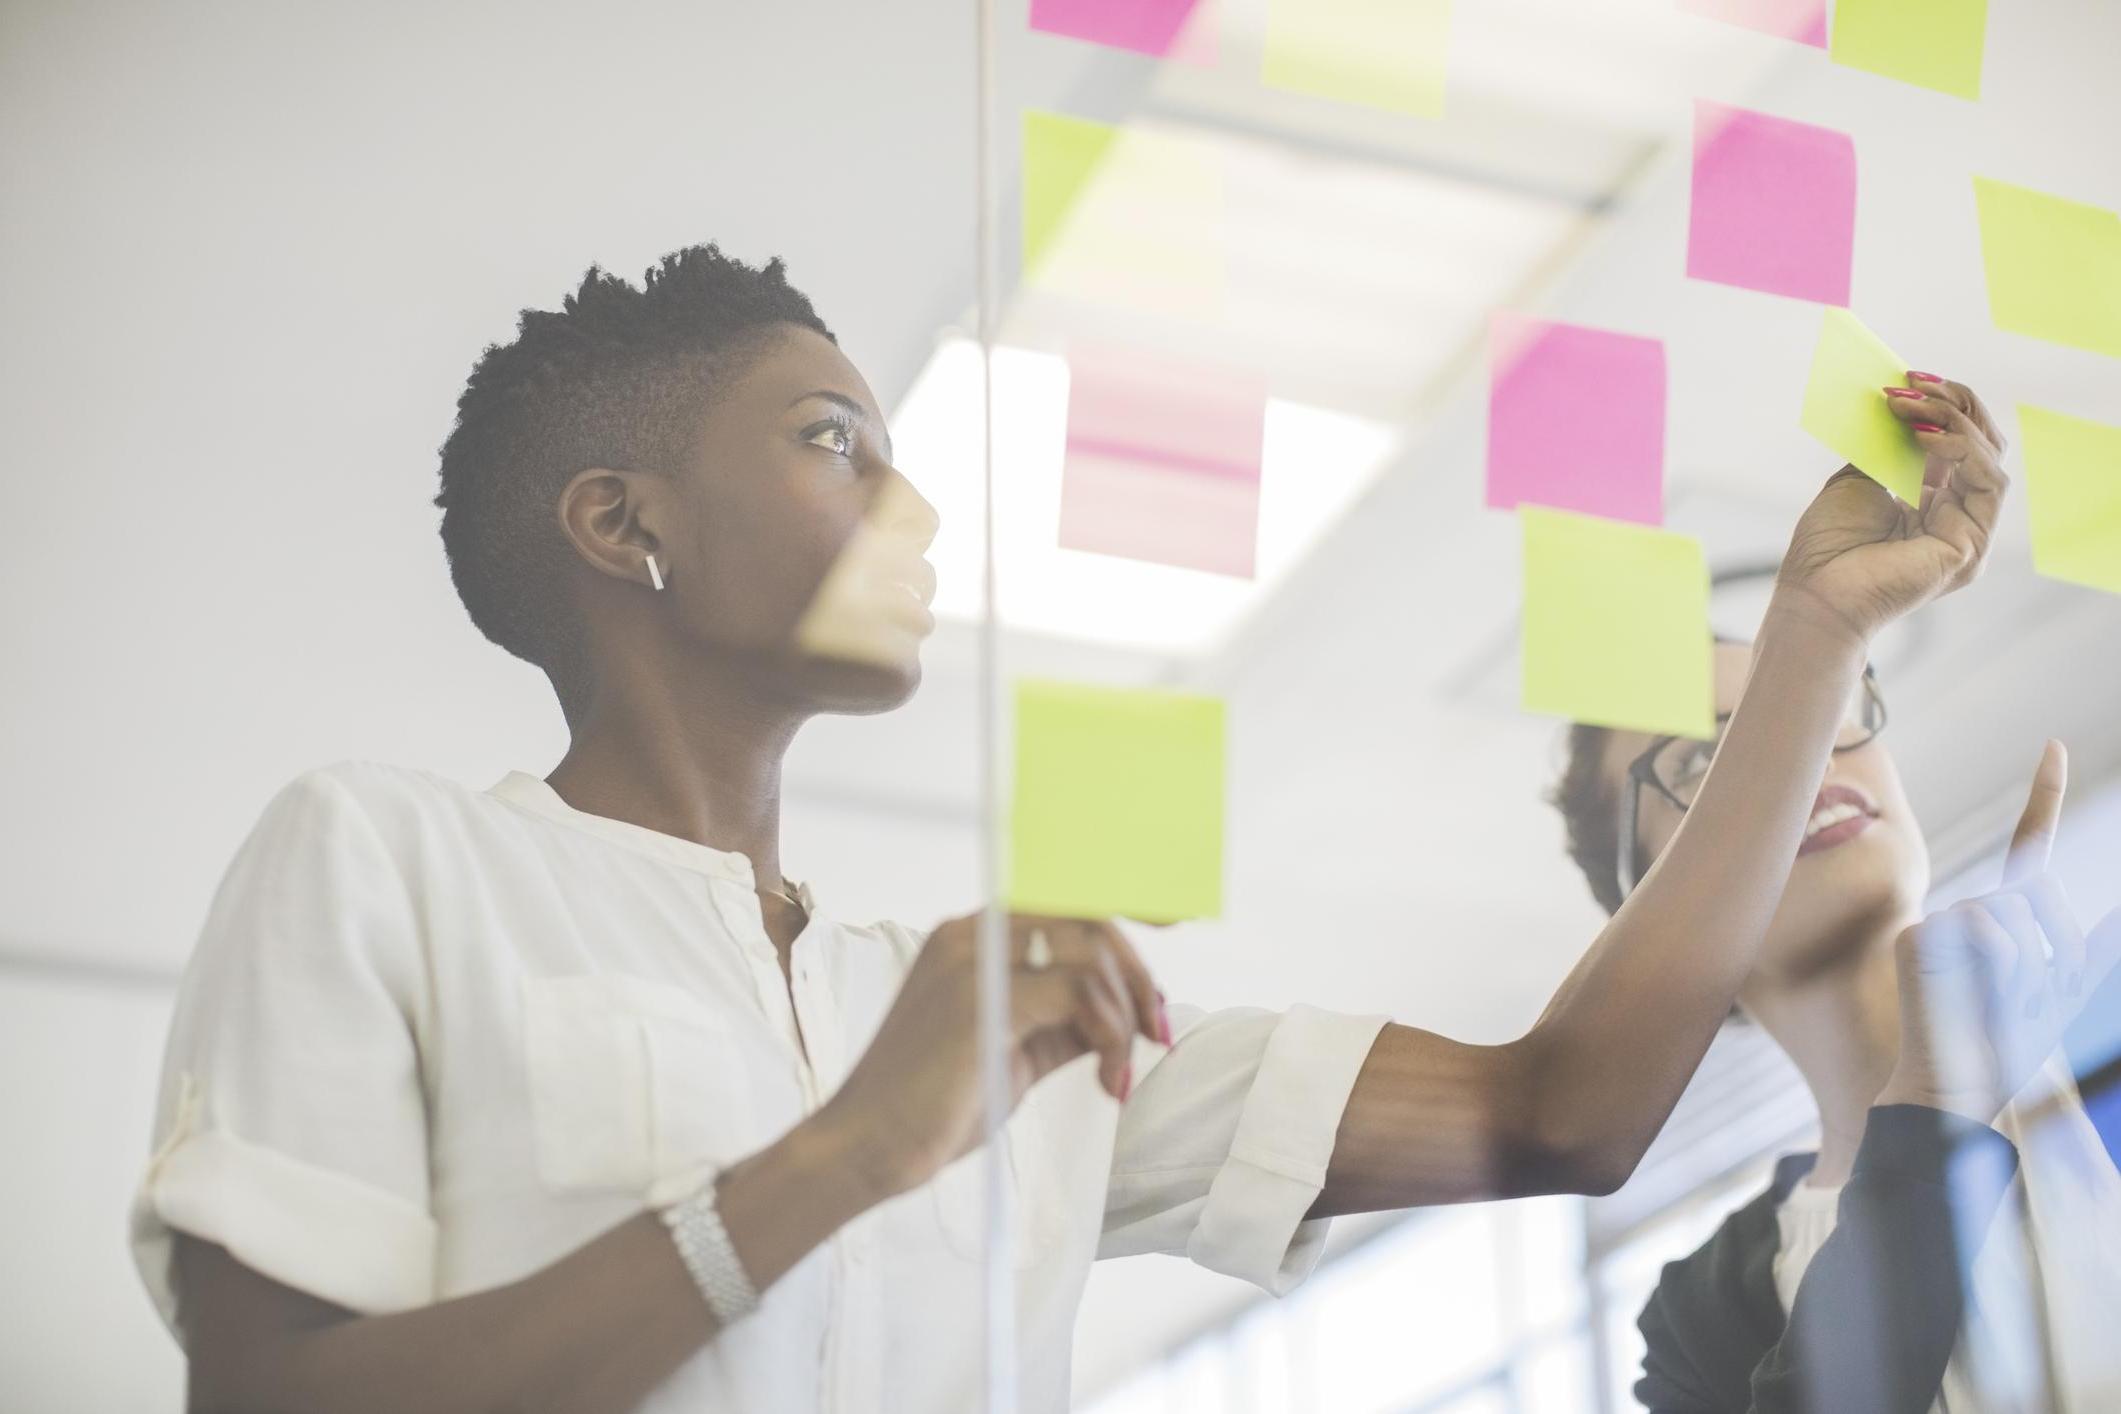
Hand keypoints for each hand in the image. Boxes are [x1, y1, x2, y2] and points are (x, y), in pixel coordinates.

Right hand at [814, 911, 1168, 1199]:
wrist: (869, 1148)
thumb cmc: (934, 1108)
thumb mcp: (1014, 1054)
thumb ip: (1062, 1023)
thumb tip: (1122, 1015)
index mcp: (972, 939)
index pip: (1064, 903)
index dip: (1125, 910)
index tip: (1177, 919)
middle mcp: (971, 934)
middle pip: (1086, 916)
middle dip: (1136, 974)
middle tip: (1155, 1030)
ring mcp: (975, 961)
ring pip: (1089, 953)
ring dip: (1124, 1016)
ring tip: (1118, 1072)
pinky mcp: (986, 999)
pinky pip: (1079, 995)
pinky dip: (1109, 1037)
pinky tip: (1106, 1080)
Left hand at [1775, 373, 2007, 649]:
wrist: (1814, 594)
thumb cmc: (1826, 547)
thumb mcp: (1858, 479)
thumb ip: (1887, 446)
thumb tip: (1902, 399)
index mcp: (1932, 504)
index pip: (1958, 443)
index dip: (1941, 405)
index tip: (1908, 380)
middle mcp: (1957, 517)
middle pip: (1982, 444)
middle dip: (1952, 405)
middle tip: (1912, 383)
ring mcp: (1970, 533)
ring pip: (1989, 457)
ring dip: (1951, 420)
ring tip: (1908, 406)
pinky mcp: (1972, 544)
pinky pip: (1988, 481)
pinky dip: (1960, 448)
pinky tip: (1922, 435)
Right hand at [1879, 741, 2120, 1121]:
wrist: (1957, 1091)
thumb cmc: (2003, 1049)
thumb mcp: (2065, 997)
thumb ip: (2092, 952)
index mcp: (2000, 918)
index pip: (2027, 846)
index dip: (2044, 795)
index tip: (2056, 745)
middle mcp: (1967, 911)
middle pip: (2038, 893)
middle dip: (2056, 948)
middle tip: (2028, 1001)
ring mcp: (1940, 920)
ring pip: (2018, 916)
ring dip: (2031, 969)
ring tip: (1999, 1006)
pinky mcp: (1919, 936)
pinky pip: (1991, 936)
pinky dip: (2001, 974)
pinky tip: (1971, 999)